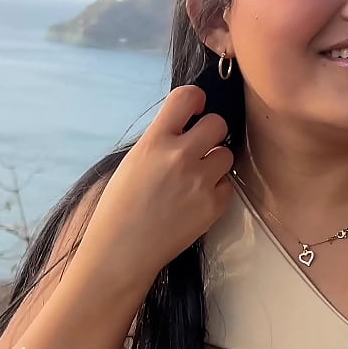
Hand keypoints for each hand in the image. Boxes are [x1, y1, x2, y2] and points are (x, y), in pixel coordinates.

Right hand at [77, 85, 233, 287]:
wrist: (122, 251)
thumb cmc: (119, 207)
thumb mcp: (133, 162)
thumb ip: (160, 141)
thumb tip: (186, 126)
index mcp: (155, 141)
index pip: (187, 97)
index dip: (195, 100)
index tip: (195, 110)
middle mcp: (180, 156)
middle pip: (218, 124)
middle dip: (210, 134)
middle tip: (198, 149)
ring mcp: (200, 182)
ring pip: (227, 154)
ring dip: (215, 162)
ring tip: (196, 178)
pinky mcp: (214, 206)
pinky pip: (228, 184)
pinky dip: (217, 189)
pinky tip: (197, 199)